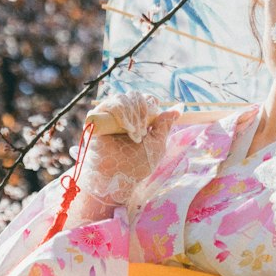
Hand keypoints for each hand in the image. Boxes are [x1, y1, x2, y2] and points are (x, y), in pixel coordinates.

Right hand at [80, 91, 180, 205]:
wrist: (116, 179)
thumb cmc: (136, 165)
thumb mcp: (156, 144)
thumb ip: (165, 125)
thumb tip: (180, 107)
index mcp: (138, 120)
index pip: (146, 99)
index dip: (151, 104)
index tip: (154, 118)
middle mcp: (124, 117)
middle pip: (135, 96)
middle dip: (143, 111)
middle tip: (143, 132)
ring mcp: (109, 117)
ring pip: (123, 98)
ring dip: (134, 115)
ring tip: (135, 135)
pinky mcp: (96, 120)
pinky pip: (110, 105)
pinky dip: (123, 113)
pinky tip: (127, 128)